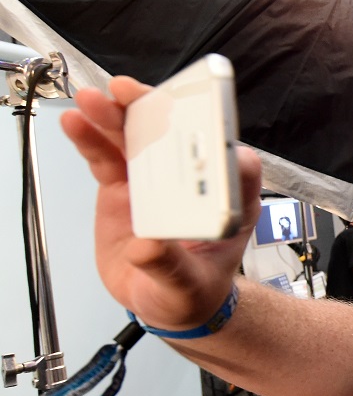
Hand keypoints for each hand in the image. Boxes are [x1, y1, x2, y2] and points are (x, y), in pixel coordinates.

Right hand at [61, 76, 262, 330]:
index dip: (217, 138)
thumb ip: (170, 266)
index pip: (232, 161)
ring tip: (92, 100)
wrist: (166, 301)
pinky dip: (92, 140)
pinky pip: (109, 158)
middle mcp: (193, 183)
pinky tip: (76, 124)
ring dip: (117, 116)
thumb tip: (148, 248)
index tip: (198, 122)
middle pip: (178, 137)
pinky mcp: (126, 187)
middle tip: (129, 94)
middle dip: (155, 110)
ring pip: (138, 140)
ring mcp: (156, 181)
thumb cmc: (194, 290)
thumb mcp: (187, 285)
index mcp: (226, 202)